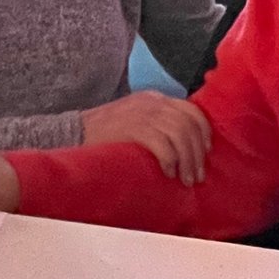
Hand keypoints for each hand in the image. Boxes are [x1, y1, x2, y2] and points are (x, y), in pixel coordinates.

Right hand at [81, 92, 210, 184]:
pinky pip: (163, 144)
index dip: (203, 131)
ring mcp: (142, 114)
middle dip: (198, 151)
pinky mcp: (133, 129)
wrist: (71, 132)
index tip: (207, 150)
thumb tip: (180, 146)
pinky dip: (171, 160)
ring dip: (188, 159)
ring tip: (186, 179)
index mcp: (153, 99)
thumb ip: (155, 123)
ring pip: (180, 134)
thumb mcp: (133, 118)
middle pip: (189, 123)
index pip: (190, 109)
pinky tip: (169, 172)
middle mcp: (152, 103)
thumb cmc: (102, 133)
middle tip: (197, 175)